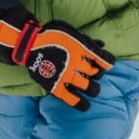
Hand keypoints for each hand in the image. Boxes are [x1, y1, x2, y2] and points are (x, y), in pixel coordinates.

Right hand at [0, 15, 114, 110]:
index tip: (106, 64)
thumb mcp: (72, 32)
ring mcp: (66, 76)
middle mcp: (76, 63)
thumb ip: (87, 40)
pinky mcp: (55, 86)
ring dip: (94, 89)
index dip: (108, 62)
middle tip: (94, 75)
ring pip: (89, 87)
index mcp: (81, 48)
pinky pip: (71, 99)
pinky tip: (86, 106)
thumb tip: (102, 45)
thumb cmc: (51, 34)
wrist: (29, 42)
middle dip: (99, 75)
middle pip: (98, 74)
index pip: (105, 59)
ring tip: (93, 89)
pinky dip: (80, 104)